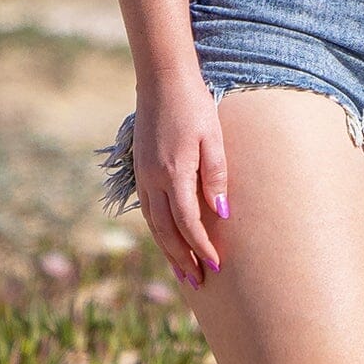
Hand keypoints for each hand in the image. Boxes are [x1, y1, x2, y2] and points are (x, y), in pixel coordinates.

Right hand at [130, 77, 227, 287]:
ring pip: (154, 225)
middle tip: (199, 281)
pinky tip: (169, 240)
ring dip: (168, 250)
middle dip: (183, 258)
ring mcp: (144, 177)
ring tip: (184, 271)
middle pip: (166, 231)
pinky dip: (159, 232)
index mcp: (174, 173)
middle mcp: (153, 181)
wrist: (162, 82)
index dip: (201, 246)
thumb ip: (216, 176)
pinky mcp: (141, 172)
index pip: (188, 222)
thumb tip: (222, 214)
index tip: (216, 264)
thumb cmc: (194, 107)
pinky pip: (149, 211)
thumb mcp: (212, 138)